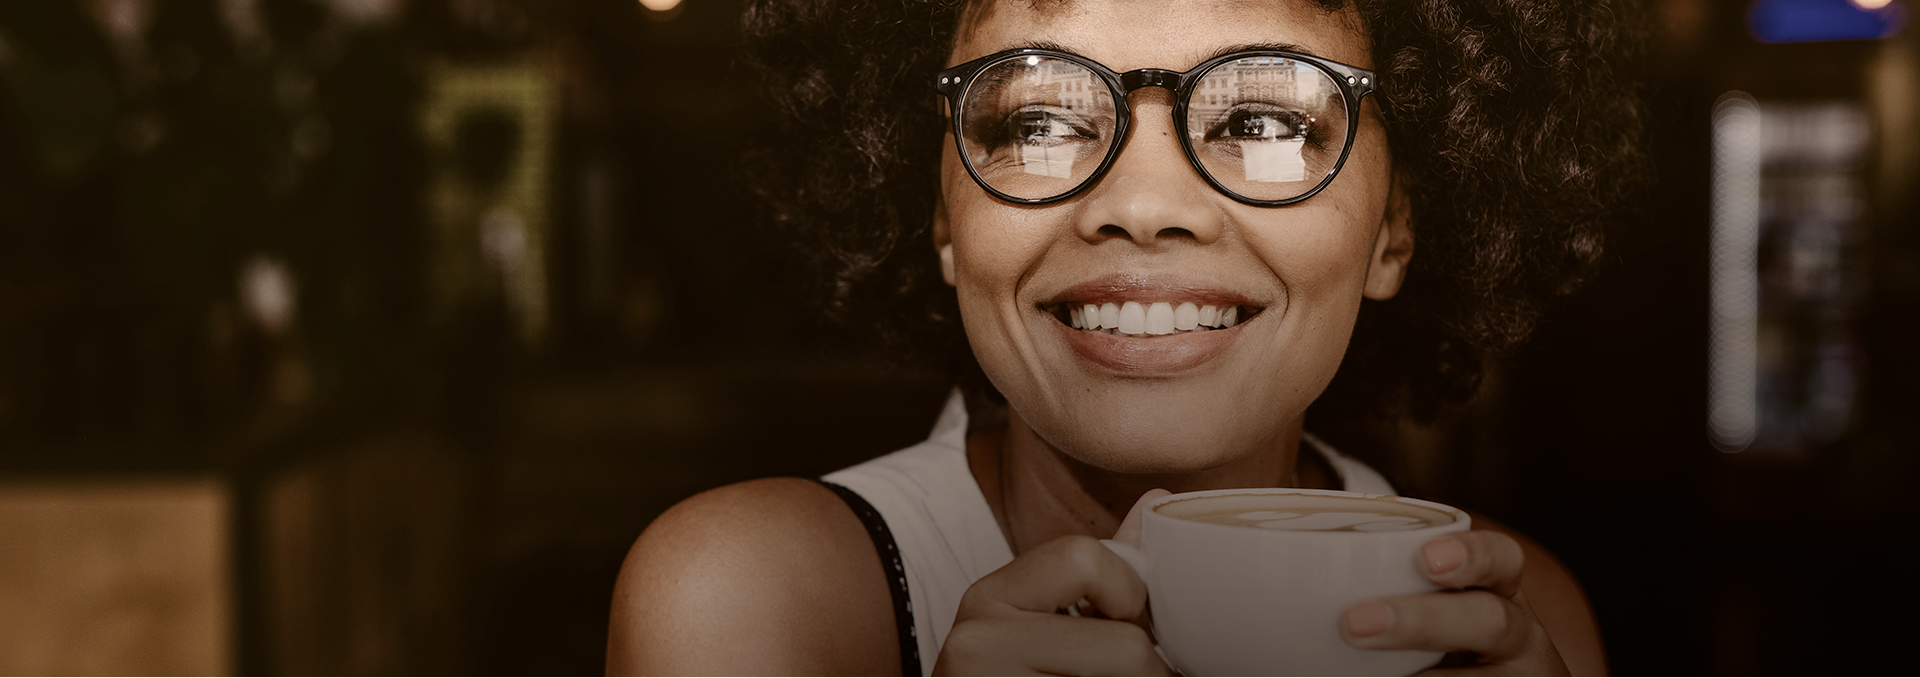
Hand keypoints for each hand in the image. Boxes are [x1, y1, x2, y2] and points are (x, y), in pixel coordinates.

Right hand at [932, 489, 1175, 677]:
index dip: (1131, 599)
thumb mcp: (1048, 625)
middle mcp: (978, 638)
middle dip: (1147, 669)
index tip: (1131, 632)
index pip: (1087, 557)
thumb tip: (1158, 501)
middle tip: (1138, 676)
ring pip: (1126, 675)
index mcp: (990, 596)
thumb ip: (1103, 572)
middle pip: (1123, 641)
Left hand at [1340, 530, 1572, 676]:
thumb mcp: (1433, 607)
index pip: (1503, 559)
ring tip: (1368, 677)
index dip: (1472, 555)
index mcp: (1497, 592)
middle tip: (1353, 624)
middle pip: (1490, 621)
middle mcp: (1518, 636)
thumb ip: (1378, 588)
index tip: (1424, 558)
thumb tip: (1253, 590)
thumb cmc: (1442, 645)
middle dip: (1423, 620)